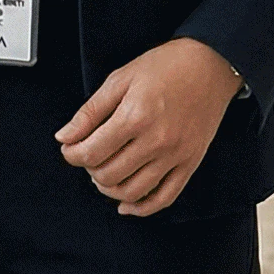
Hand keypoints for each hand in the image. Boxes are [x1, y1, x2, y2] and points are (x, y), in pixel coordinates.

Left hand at [55, 38, 242, 217]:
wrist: (209, 65)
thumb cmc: (165, 67)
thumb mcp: (120, 79)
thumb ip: (90, 112)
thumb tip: (65, 136)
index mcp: (135, 117)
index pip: (92, 153)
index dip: (72, 154)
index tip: (69, 148)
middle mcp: (156, 141)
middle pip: (109, 175)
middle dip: (89, 169)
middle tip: (87, 155)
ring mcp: (175, 156)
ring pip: (133, 192)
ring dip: (110, 189)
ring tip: (104, 173)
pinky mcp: (190, 164)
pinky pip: (164, 198)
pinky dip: (142, 208)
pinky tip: (127, 203)